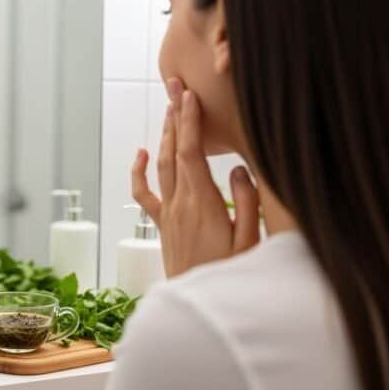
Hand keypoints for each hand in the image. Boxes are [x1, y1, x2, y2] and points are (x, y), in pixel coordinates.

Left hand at [131, 78, 260, 276]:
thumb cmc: (230, 274)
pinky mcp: (163, 224)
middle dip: (174, 117)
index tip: (188, 95)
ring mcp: (168, 213)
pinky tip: (140, 154)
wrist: (200, 303)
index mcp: (202, 203)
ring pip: (160, 166)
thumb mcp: (249, 241)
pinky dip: (139, 171)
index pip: (191, 152)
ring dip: (162, 136)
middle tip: (174, 86)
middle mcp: (179, 204)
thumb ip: (246, 203)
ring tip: (168, 108)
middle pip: (171, 152)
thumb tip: (240, 169)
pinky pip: (145, 193)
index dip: (188, 121)